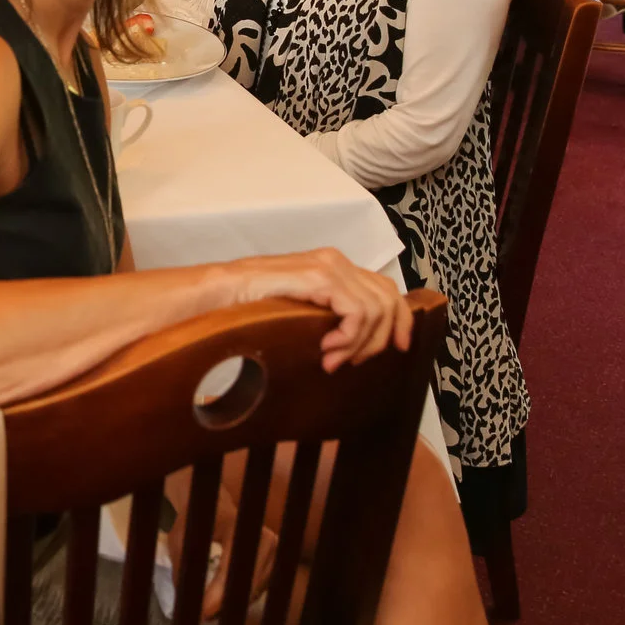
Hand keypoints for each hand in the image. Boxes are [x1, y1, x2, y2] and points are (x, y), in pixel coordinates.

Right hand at [225, 246, 411, 371]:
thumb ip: (330, 314)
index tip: (401, 348)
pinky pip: (357, 312)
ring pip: (376, 310)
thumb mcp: (303, 310)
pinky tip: (327, 347)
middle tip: (353, 362)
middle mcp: (338, 261)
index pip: (386, 289)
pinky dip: (349, 337)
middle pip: (388, 299)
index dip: (401, 320)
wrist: (224, 290)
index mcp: (336, 266)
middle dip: (380, 339)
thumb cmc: (253, 303)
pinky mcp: (321, 277)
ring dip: (358, 344)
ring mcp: (330, 266)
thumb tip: (358, 341)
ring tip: (332, 359)